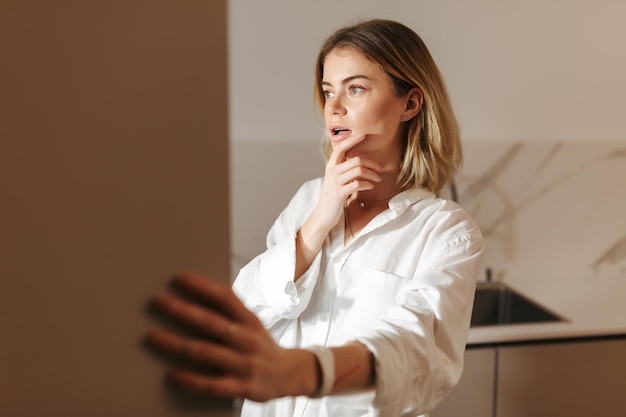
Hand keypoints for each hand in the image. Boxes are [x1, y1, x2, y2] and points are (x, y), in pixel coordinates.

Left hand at [146, 274, 317, 401]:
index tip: (180, 278)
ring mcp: (246, 364)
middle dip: (182, 310)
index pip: (226, 297)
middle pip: (212, 322)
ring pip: (207, 352)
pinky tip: (171, 374)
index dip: (204, 286)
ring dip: (177, 343)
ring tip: (153, 336)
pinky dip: (190, 379)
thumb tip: (191, 299)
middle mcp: (248, 339)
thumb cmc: (260, 345)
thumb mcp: (251, 324)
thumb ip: (228, 314)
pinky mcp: (244, 388)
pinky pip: (212, 385)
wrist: (289, 375)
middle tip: (158, 301)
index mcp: (250, 320)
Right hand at [315, 133, 381, 229]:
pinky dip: (367, 184)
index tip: (363, 135)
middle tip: (380, 168)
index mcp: (331, 167)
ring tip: (378, 179)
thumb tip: (358, 162)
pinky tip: (370, 186)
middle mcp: (332, 172)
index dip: (352, 140)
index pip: (340, 148)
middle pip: (356, 159)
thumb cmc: (332, 197)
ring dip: (372, 174)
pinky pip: (357, 184)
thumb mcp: (335, 180)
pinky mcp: (339, 194)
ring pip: (358, 170)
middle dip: (371, 163)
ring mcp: (335, 182)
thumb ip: (343, 170)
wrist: (323, 215)